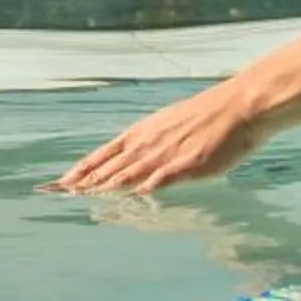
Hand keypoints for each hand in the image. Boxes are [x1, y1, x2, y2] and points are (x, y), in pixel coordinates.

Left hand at [54, 86, 269, 197]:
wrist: (241, 104)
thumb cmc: (211, 115)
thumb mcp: (173, 123)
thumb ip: (152, 144)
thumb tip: (135, 161)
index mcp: (146, 131)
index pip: (106, 152)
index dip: (83, 168)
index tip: (61, 182)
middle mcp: (151, 141)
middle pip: (111, 165)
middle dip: (84, 180)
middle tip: (58, 193)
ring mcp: (169, 152)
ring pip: (129, 172)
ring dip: (105, 185)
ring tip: (82, 197)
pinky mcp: (189, 161)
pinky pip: (163, 177)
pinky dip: (146, 185)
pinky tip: (132, 195)